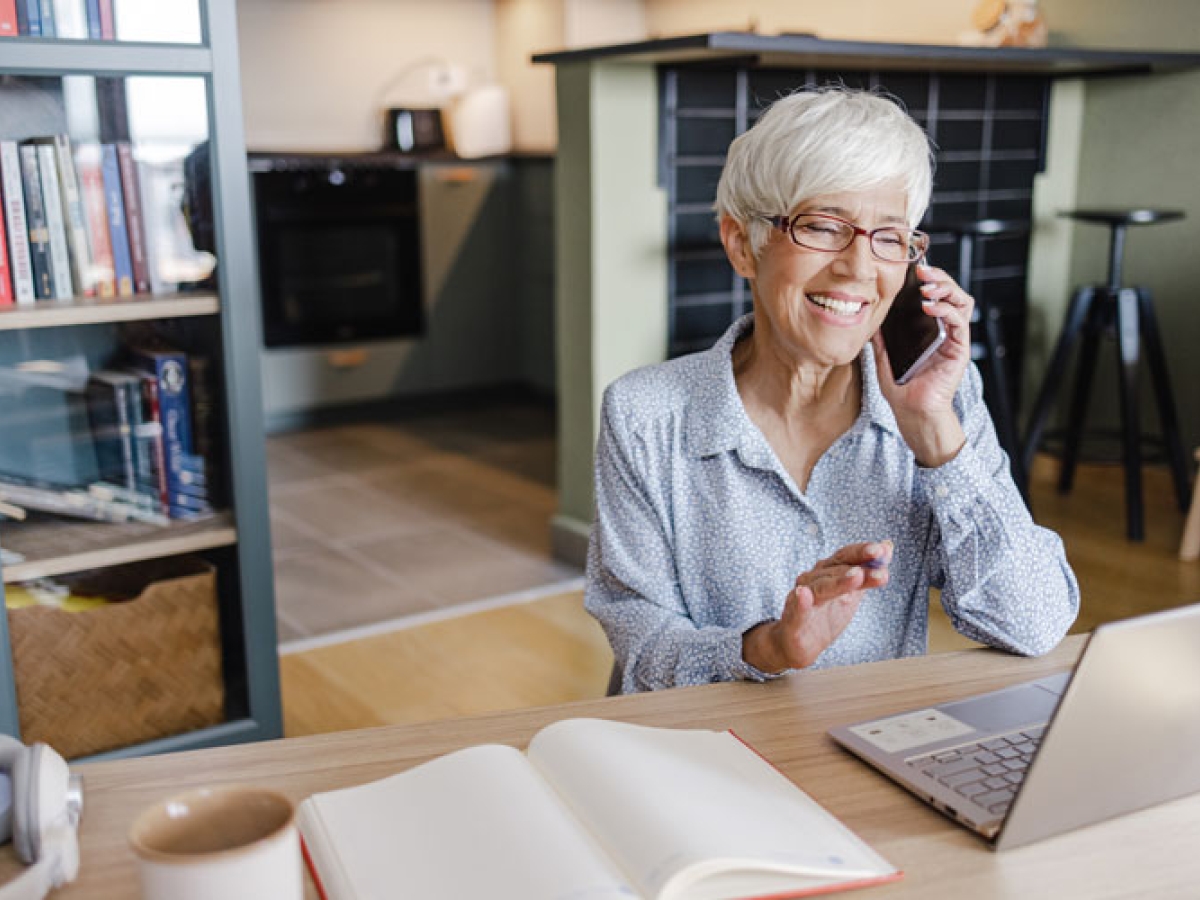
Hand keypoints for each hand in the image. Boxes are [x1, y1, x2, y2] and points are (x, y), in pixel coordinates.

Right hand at [743, 541, 892, 673]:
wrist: (798, 646)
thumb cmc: (824, 616)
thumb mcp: (852, 595)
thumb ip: (868, 573)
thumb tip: (887, 546)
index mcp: (828, 572)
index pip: (846, 556)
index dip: (863, 552)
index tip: (883, 549)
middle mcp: (813, 579)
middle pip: (835, 568)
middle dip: (858, 565)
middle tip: (878, 561)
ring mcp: (801, 598)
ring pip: (821, 587)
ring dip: (838, 581)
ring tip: (856, 576)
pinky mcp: (793, 619)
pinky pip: (797, 609)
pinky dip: (800, 601)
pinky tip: (803, 595)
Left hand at [872, 263, 970, 465]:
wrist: (912, 413)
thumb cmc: (902, 389)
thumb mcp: (883, 358)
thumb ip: (880, 339)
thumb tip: (868, 321)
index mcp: (930, 330)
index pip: (936, 296)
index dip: (929, 280)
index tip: (914, 269)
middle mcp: (945, 331)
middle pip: (953, 293)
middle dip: (940, 278)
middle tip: (923, 271)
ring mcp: (954, 339)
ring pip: (962, 302)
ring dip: (946, 289)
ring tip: (927, 287)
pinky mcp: (959, 349)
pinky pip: (959, 323)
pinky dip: (946, 310)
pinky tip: (929, 307)